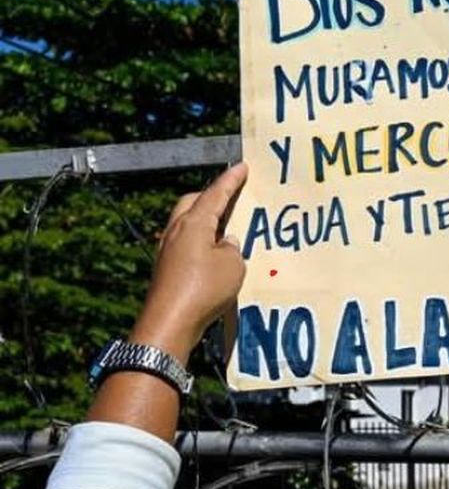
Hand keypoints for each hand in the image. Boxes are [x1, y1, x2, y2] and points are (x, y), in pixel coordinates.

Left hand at [129, 163, 248, 361]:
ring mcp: (168, 248)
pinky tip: (213, 253)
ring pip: (186, 222)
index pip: (215, 194)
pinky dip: (200, 240)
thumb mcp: (233, 266)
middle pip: (192, 203)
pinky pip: (185, 242)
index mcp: (194, 223)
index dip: (230, 180)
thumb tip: (226, 242)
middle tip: (232, 197)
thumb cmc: (203, 289)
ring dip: (205, 220)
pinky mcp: (166, 266)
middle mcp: (176, 231)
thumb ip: (232, 248)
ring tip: (226, 227)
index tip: (242, 167)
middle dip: (211, 196)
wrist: (170, 321)